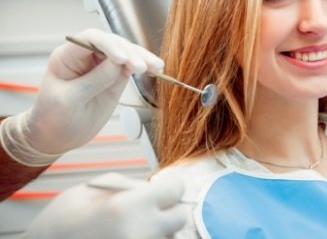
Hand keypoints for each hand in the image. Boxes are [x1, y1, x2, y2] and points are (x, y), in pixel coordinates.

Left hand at [4, 28, 163, 162]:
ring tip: (156, 66)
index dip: (109, 45)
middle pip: (113, 43)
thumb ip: (94, 80)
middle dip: (130, 53)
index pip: (91, 39)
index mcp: (67, 56)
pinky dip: (144, 67)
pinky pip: (131, 67)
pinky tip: (156, 69)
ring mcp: (102, 66)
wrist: (56, 136)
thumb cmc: (53, 118)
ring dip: (142, 58)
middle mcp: (86, 56)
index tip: (122, 59)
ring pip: (126, 53)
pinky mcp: (114, 77)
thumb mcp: (70, 100)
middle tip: (142, 67)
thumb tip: (119, 64)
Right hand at [21, 172, 186, 238]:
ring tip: (129, 227)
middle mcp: (139, 232)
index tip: (164, 187)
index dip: (169, 186)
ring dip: (157, 229)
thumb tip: (151, 186)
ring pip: (168, 236)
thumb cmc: (57, 224)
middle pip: (178, 217)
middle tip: (147, 210)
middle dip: (167, 211)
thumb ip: (126, 185)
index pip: (174, 190)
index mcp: (127, 206)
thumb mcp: (88, 190)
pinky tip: (125, 236)